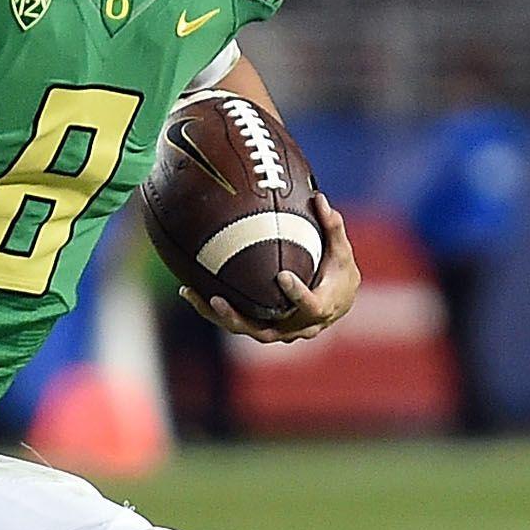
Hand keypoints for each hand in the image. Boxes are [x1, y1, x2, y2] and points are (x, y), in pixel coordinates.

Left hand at [182, 190, 362, 343]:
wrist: (337, 303)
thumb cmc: (339, 273)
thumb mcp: (341, 252)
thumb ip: (332, 227)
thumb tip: (320, 198)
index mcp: (320, 309)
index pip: (309, 305)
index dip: (296, 294)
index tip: (282, 276)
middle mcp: (296, 327)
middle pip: (264, 330)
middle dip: (238, 317)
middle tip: (217, 299)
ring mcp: (277, 331)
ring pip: (243, 329)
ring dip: (216, 315)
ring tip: (191, 294)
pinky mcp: (261, 327)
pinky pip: (234, 322)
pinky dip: (212, 310)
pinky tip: (188, 290)